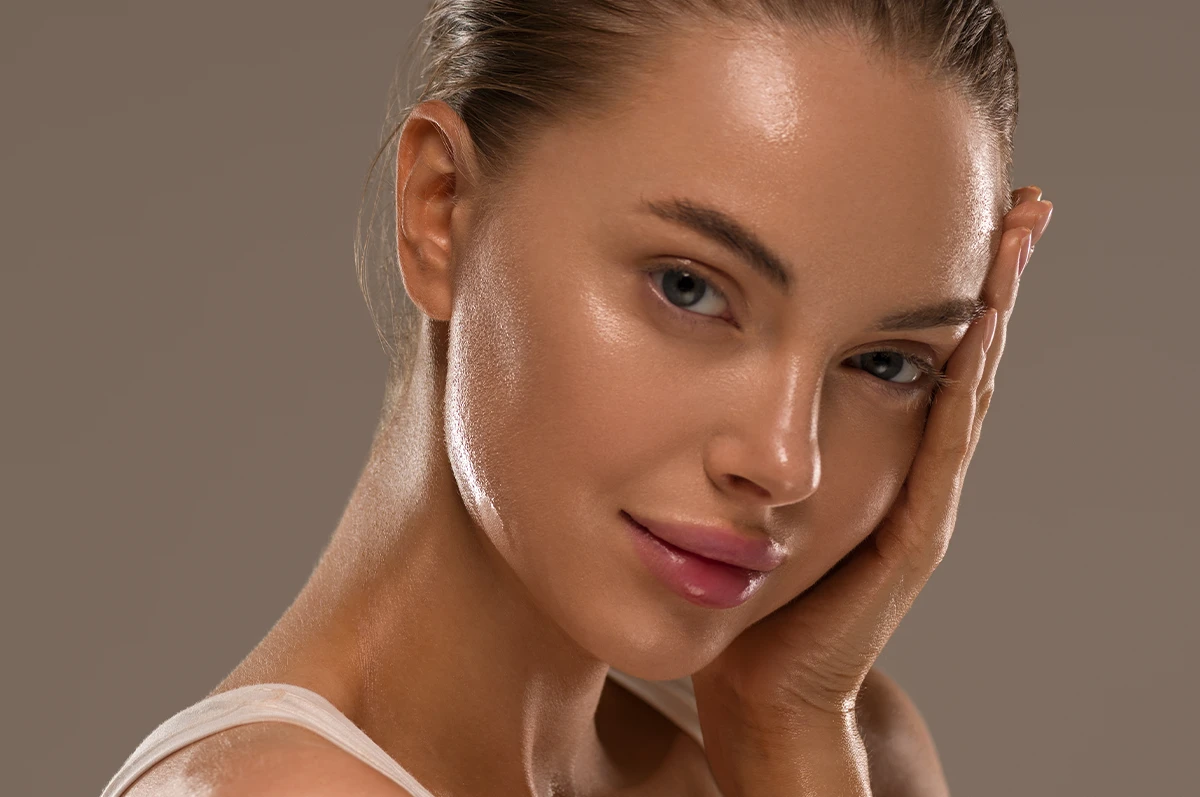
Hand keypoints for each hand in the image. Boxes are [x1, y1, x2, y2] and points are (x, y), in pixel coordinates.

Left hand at [691, 188, 1053, 741]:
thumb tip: (701, 338)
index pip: (920, 347)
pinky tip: (976, 333)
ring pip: (966, 390)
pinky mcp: (912, 537)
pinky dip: (963, 390)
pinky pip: (944, 451)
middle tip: (1020, 201)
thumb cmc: (741, 576)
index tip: (963, 205)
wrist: (759, 676)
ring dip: (994, 314)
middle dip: (993, 278)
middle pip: (962, 354)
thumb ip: (743, 422)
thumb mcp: (746, 479)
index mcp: (876, 446)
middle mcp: (911, 466)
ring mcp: (921, 500)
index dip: (945, 281)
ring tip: (1017, 238)